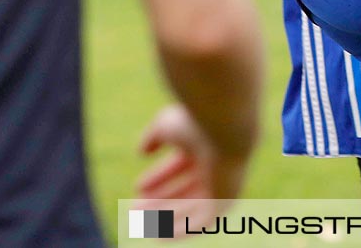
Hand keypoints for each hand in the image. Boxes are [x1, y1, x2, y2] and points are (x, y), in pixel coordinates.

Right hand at [134, 103, 247, 233]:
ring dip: (165, 215)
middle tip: (135, 209)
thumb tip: (142, 152)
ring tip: (140, 221)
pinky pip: (201, 222)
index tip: (137, 186)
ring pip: (191, 207)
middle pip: (186, 189)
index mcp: (206, 145)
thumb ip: (153, 137)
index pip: (181, 166)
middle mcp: (217, 166)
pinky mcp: (226, 202)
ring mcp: (223, 185)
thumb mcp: (166, 126)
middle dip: (160, 199)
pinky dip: (180, 230)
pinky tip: (158, 236)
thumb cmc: (194, 124)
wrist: (223, 131)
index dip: (159, 177)